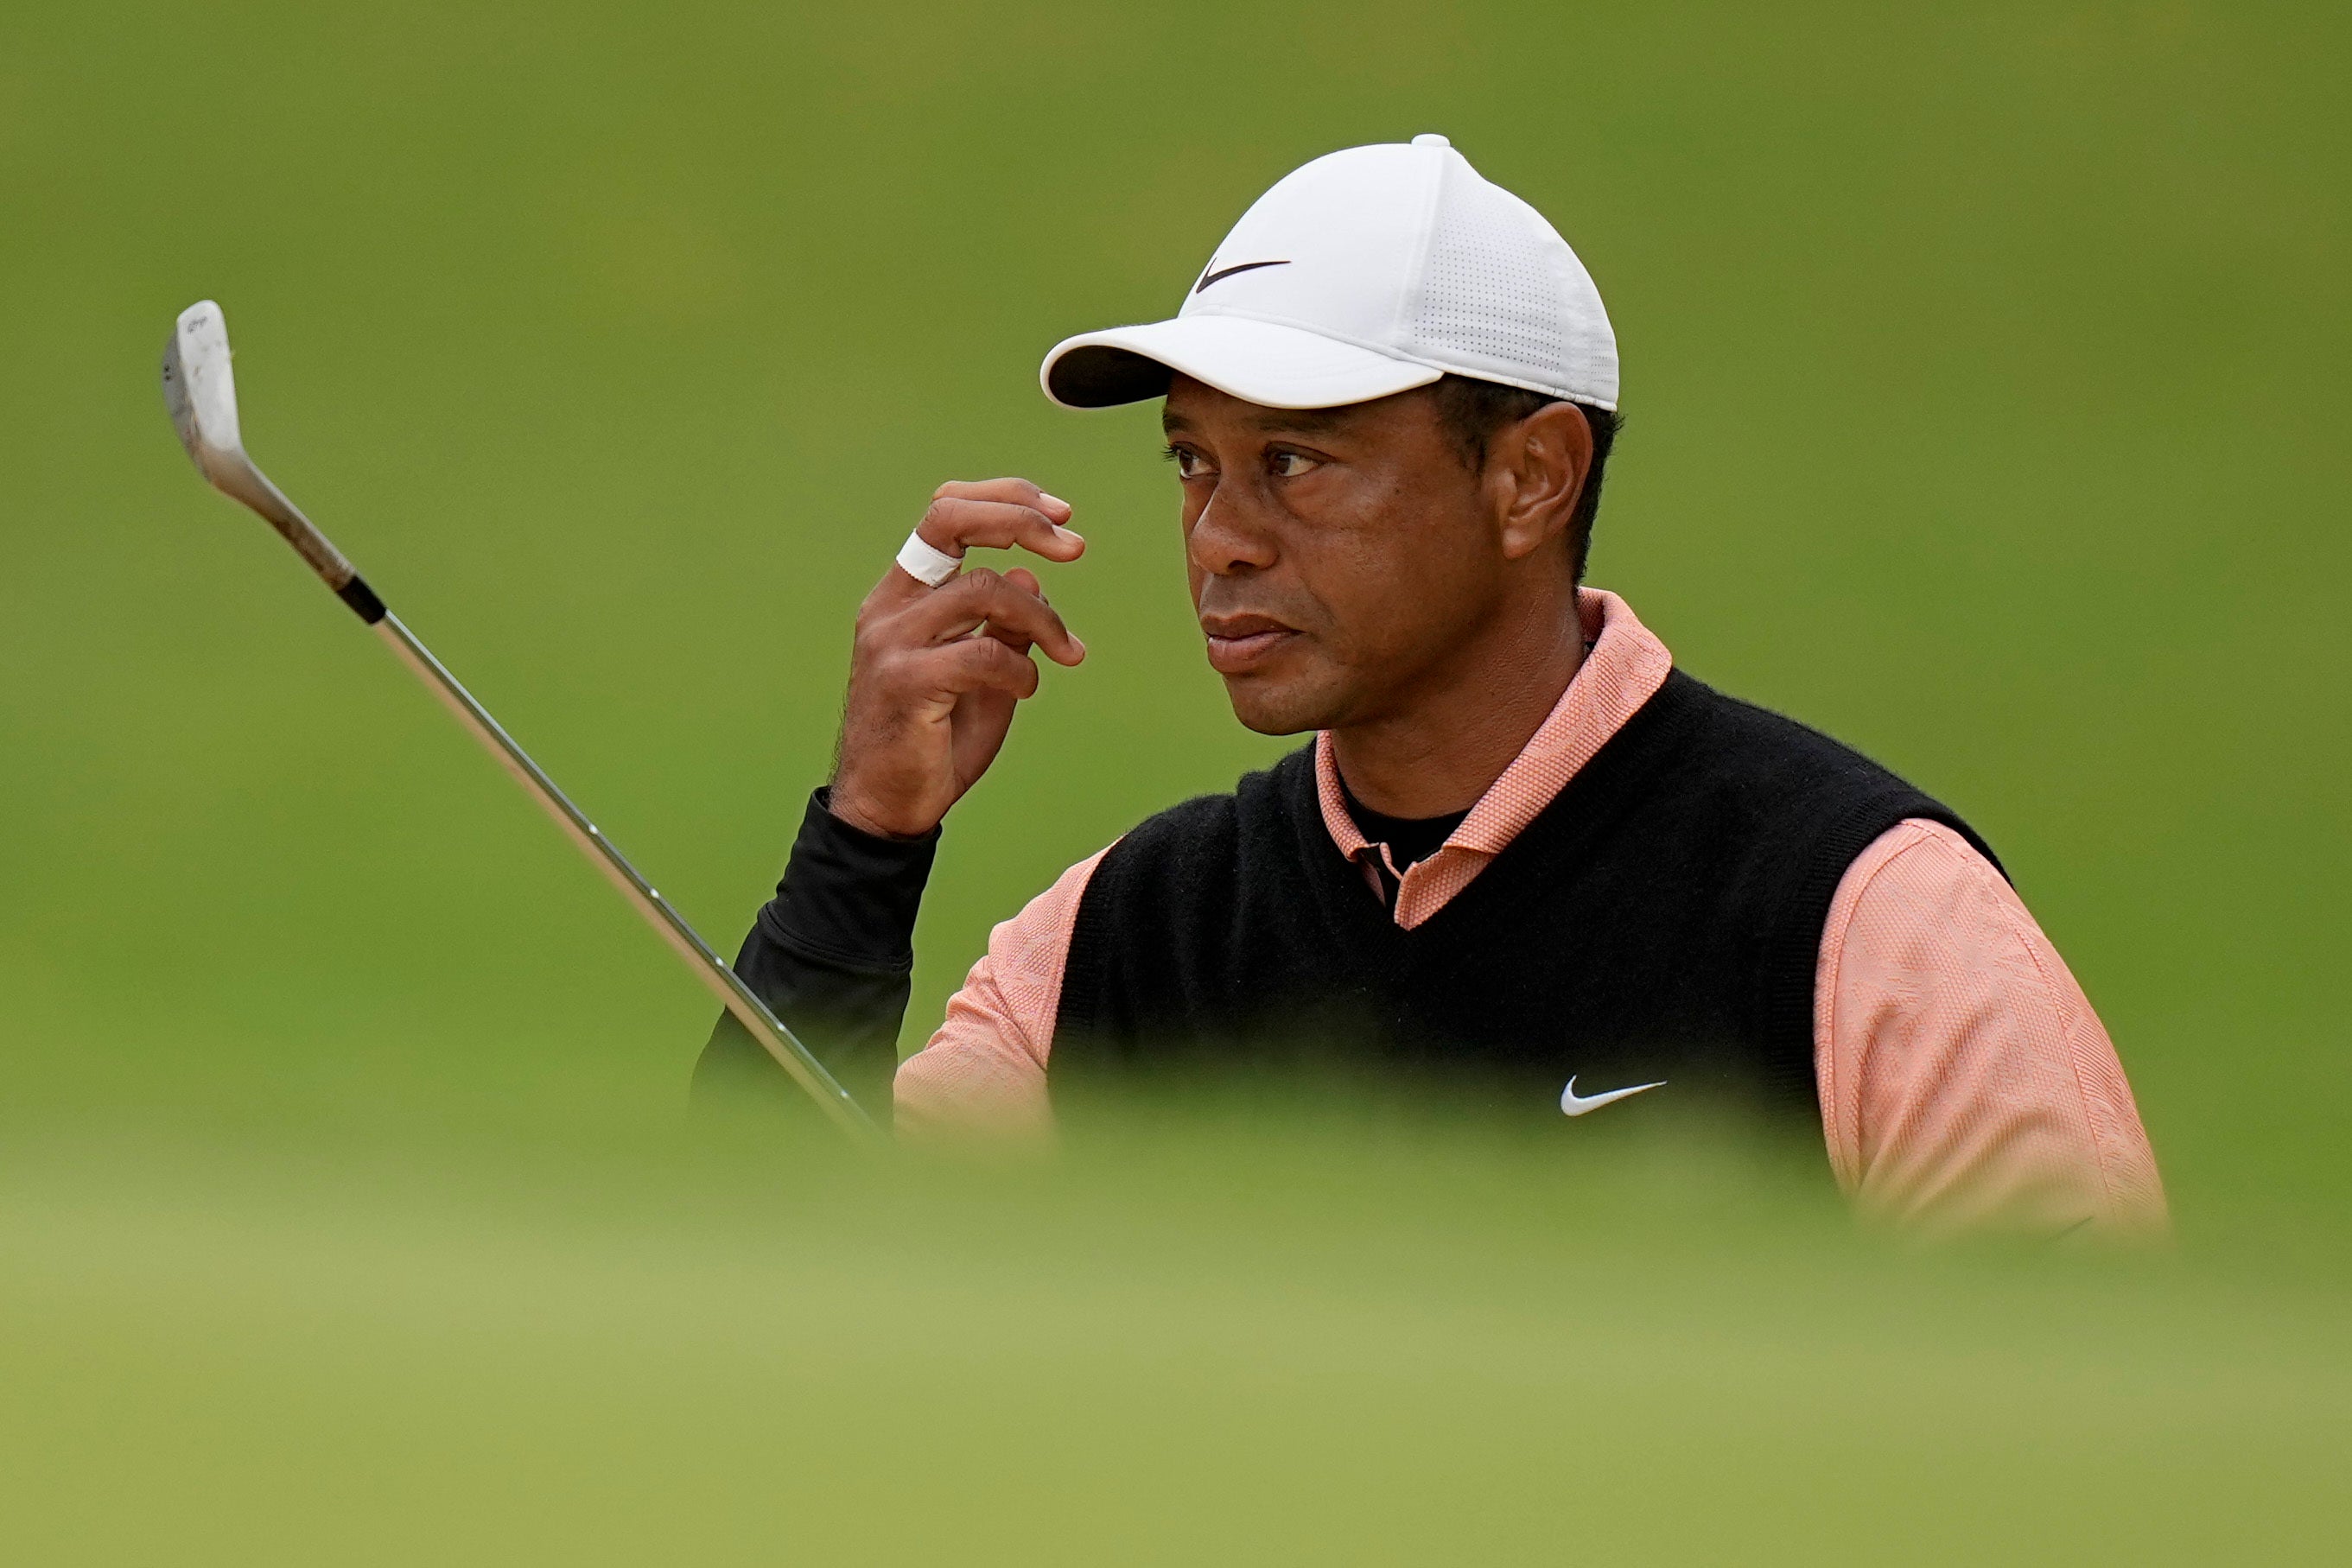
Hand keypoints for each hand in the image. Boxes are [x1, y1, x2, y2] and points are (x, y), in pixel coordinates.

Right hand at [828, 479, 1085, 838]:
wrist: (887, 808)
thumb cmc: (934, 740)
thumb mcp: (982, 674)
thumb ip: (1001, 625)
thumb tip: (1030, 575)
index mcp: (902, 593)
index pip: (945, 511)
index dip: (1005, 498)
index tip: (1060, 515)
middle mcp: (889, 606)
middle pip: (950, 520)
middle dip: (1021, 520)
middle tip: (1075, 548)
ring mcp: (891, 642)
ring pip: (985, 589)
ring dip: (1042, 617)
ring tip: (1064, 652)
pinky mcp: (906, 683)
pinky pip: (984, 652)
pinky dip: (1022, 668)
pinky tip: (1027, 689)